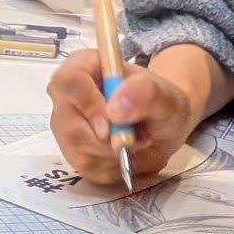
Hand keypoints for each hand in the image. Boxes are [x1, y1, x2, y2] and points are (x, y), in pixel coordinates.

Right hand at [46, 50, 198, 184]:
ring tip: (136, 141)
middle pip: (69, 124)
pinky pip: (86, 166)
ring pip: (77, 149)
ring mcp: (66, 125)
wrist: (164, 126)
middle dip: (107, 140)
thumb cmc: (161, 103)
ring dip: (113, 153)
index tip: (111, 124)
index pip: (67, 81)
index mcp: (85, 66)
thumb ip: (146, 94)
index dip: (87, 104)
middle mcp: (68, 96)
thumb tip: (115, 108)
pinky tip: (126, 153)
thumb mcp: (167, 95)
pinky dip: (112, 166)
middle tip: (139, 137)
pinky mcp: (73, 152)